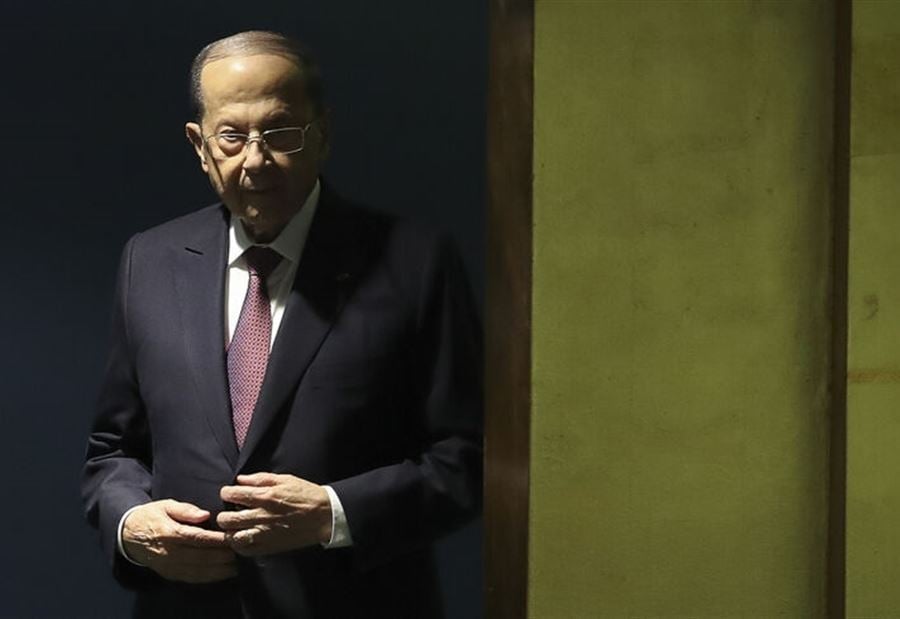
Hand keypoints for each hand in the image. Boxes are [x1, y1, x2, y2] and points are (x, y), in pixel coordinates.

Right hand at [121, 499, 236, 582]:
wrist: (129, 535)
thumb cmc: (152, 516)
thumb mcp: (166, 505)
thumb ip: (186, 509)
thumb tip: (205, 515)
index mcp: (169, 533)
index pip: (197, 538)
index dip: (217, 540)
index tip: (233, 537)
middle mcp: (169, 552)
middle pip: (200, 557)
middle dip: (222, 556)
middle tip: (240, 551)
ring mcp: (168, 565)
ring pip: (197, 571)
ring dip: (219, 570)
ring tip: (237, 565)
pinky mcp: (169, 574)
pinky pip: (191, 578)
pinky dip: (208, 577)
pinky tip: (222, 574)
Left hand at [218, 473, 332, 556]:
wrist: (324, 516)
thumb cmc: (306, 495)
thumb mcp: (285, 479)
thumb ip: (260, 478)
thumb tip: (240, 480)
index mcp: (265, 496)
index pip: (232, 495)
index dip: (226, 493)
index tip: (229, 494)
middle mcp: (261, 516)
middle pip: (227, 518)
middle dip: (223, 514)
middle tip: (229, 512)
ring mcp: (264, 534)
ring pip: (232, 537)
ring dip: (229, 531)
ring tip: (235, 527)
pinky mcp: (269, 547)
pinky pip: (245, 550)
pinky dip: (239, 545)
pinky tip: (242, 538)